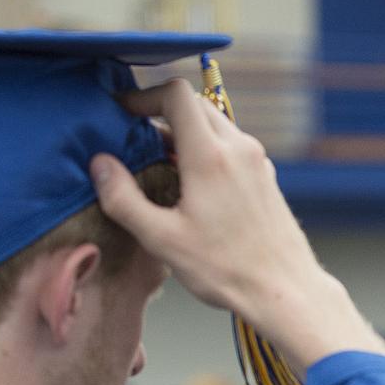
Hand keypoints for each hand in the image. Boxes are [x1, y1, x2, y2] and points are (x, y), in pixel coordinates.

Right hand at [91, 79, 384, 371]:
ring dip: (185, 131)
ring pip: (215, 124)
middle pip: (195, 104)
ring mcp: (257, 161)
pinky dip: (206, 149)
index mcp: (210, 156)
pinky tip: (192, 184)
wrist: (285, 290)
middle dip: (162, 112)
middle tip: (135, 137)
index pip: (176, 94)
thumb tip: (99, 164)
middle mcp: (239, 148)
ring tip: (160, 162)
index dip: (144, 95)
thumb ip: (124, 199)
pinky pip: (231, 146)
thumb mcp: (162, 239)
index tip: (122, 112)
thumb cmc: (225, 269)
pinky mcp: (265, 176)